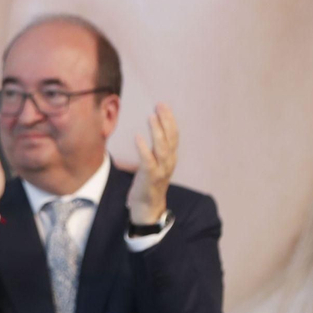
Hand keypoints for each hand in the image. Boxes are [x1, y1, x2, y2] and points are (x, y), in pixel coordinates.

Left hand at [128, 103, 177, 223]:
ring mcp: (161, 170)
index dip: (170, 119)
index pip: (174, 135)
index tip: (163, 105)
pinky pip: (148, 161)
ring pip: (162, 148)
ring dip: (157, 132)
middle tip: (160, 105)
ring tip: (151, 117)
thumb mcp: (155, 163)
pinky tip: (138, 137)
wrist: (147, 207)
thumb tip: (149, 130)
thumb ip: (155, 149)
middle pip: (171, 138)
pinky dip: (144, 149)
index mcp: (171, 157)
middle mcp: (169, 162)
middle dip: (166, 120)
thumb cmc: (148, 182)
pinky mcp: (150, 177)